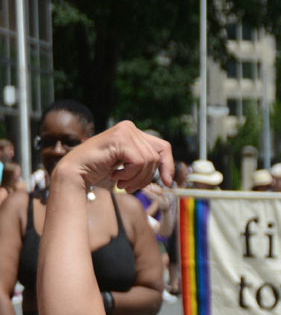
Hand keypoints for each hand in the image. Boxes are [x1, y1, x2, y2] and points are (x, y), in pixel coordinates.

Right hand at [52, 121, 174, 192]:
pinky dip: (129, 174)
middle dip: (145, 177)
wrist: (77, 173)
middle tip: (129, 186)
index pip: (163, 147)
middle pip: (156, 157)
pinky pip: (139, 162)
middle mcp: (130, 128)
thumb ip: (145, 165)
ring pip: (148, 161)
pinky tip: (115, 176)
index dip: (168, 165)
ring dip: (135, 178)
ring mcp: (125, 131)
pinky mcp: (120, 138)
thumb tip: (170, 178)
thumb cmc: (100, 172)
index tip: (168, 183)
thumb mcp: (128, 168)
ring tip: (121, 182)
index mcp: (133, 133)